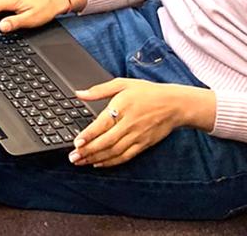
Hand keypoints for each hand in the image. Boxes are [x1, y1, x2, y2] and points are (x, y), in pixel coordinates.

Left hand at [68, 79, 207, 167]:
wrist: (174, 104)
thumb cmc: (147, 92)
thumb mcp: (123, 84)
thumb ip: (99, 90)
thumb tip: (79, 93)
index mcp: (122, 108)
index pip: (102, 124)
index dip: (89, 135)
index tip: (76, 142)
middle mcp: (129, 124)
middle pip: (106, 141)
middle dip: (88, 151)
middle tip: (73, 157)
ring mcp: (136, 136)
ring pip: (114, 151)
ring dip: (96, 158)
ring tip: (81, 162)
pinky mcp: (143, 145)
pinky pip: (125, 156)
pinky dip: (111, 162)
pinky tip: (99, 163)